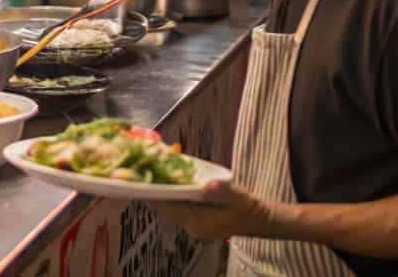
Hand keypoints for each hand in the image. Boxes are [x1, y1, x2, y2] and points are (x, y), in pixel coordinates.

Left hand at [150, 179, 279, 241]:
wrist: (257, 220)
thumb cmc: (248, 209)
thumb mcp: (238, 197)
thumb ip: (223, 191)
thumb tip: (209, 185)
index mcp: (199, 222)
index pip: (170, 208)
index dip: (155, 194)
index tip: (141, 180)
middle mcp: (191, 226)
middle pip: (165, 208)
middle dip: (154, 191)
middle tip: (140, 171)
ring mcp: (192, 224)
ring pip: (170, 207)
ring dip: (161, 192)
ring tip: (150, 173)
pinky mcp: (195, 219)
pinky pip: (177, 207)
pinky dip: (171, 194)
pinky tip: (168, 181)